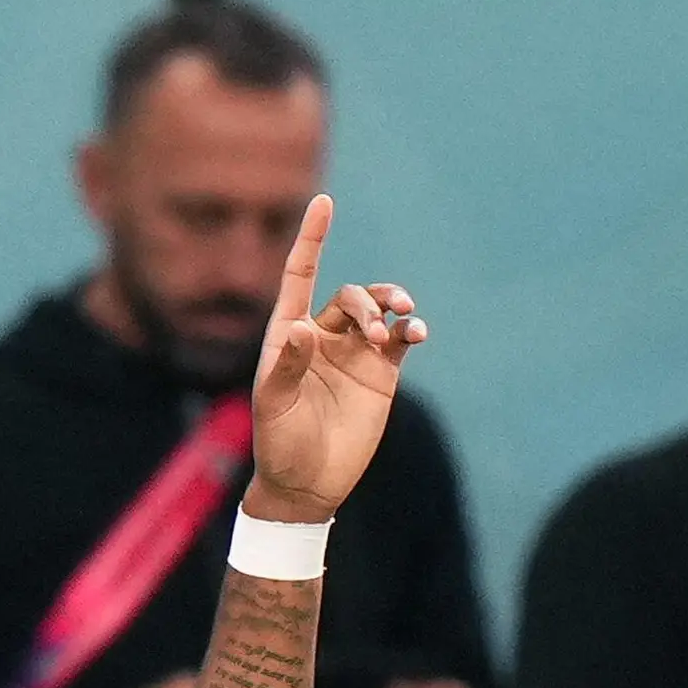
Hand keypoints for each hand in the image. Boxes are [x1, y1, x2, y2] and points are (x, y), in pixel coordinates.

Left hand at [245, 196, 425, 523]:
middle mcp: (322, 336)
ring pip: (380, 310)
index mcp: (288, 335)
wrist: (307, 485)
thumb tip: (303, 329)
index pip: (299, 276)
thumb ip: (286, 367)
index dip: (311, 239)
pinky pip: (401, 336)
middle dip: (366, 303)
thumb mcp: (272, 407)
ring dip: (392, 306)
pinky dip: (410, 328)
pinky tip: (415, 331)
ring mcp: (354, 353)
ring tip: (403, 318)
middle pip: (351, 295)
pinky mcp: (382, 373)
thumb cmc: (278, 445)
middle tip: (372, 331)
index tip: (325, 202)